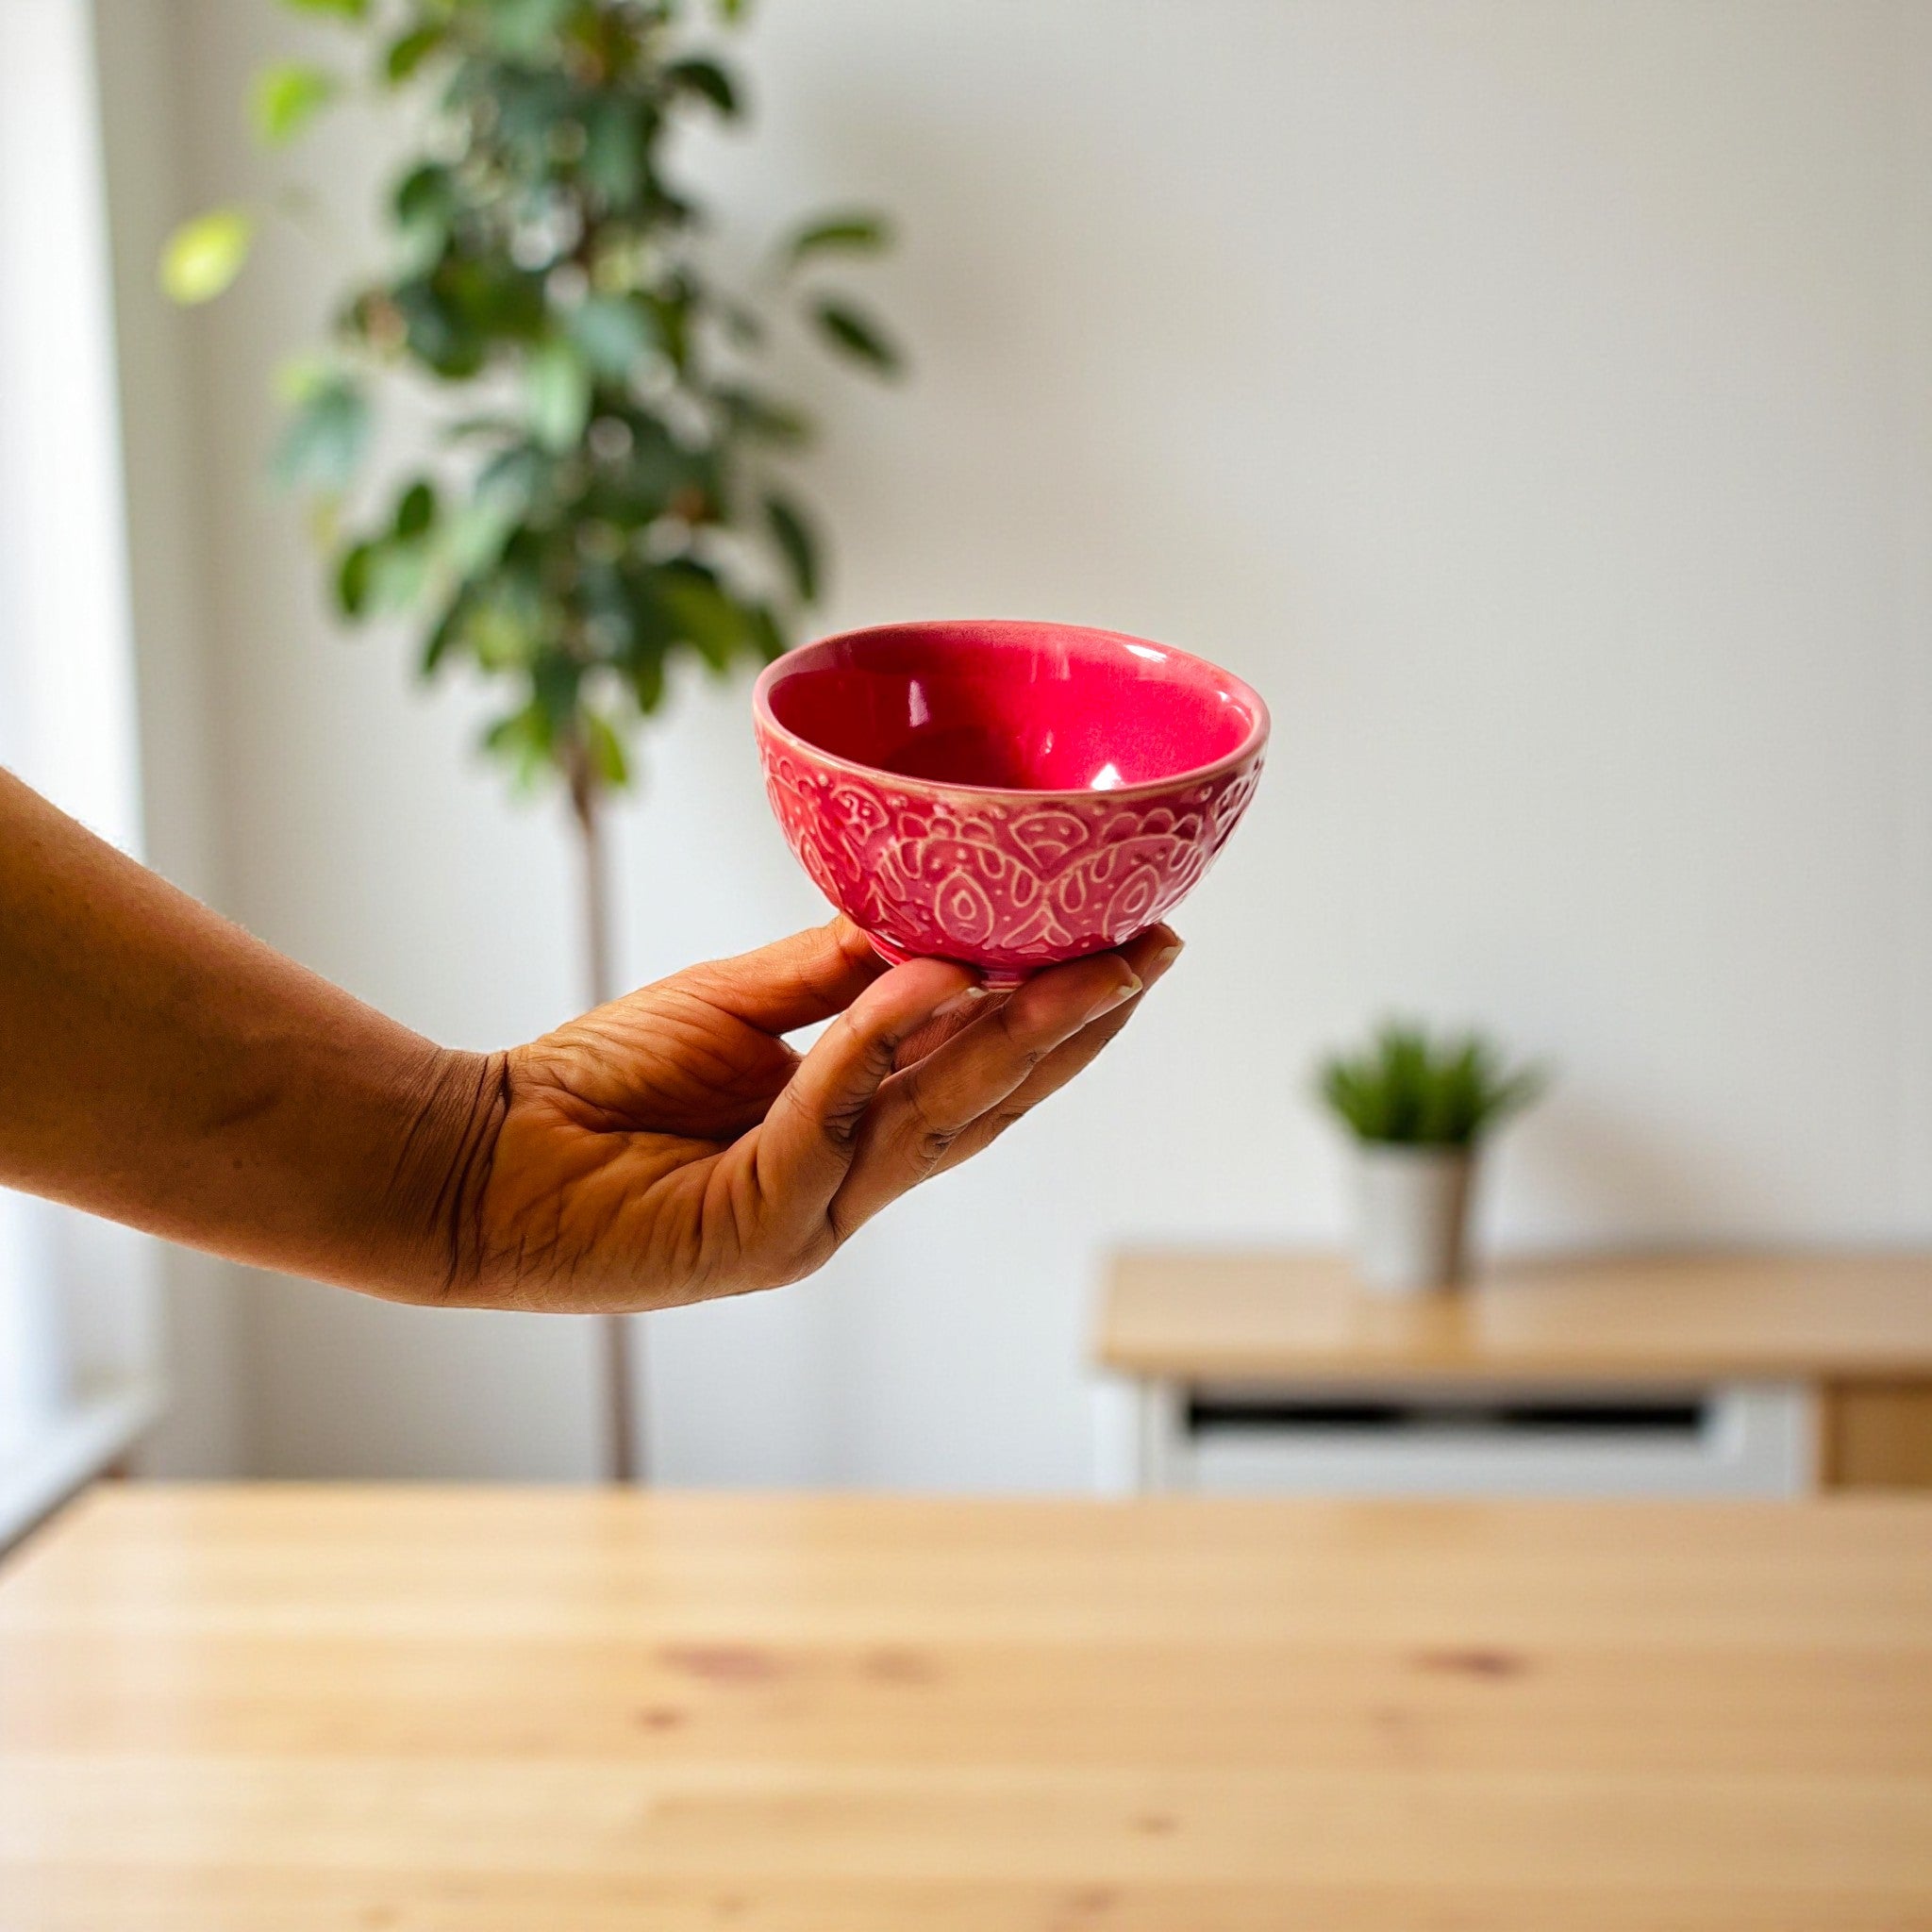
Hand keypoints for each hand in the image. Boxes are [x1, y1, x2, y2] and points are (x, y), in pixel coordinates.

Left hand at [451, 919, 1181, 1311]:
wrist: (479, 1159)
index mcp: (851, 1136)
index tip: (1127, 947)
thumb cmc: (598, 1087)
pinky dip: (883, 1043)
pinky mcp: (758, 1226)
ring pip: (940, 1119)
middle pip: (988, 1103)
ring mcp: (813, 1214)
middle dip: (1077, 1028)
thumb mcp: (737, 1004)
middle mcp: (850, 1182)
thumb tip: (930, 927)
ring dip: (1022, 1037)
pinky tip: (940, 978)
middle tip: (1152, 952)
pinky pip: (833, 1117)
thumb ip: (833, 975)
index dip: (1057, 1021)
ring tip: (1095, 966)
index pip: (977, 1079)